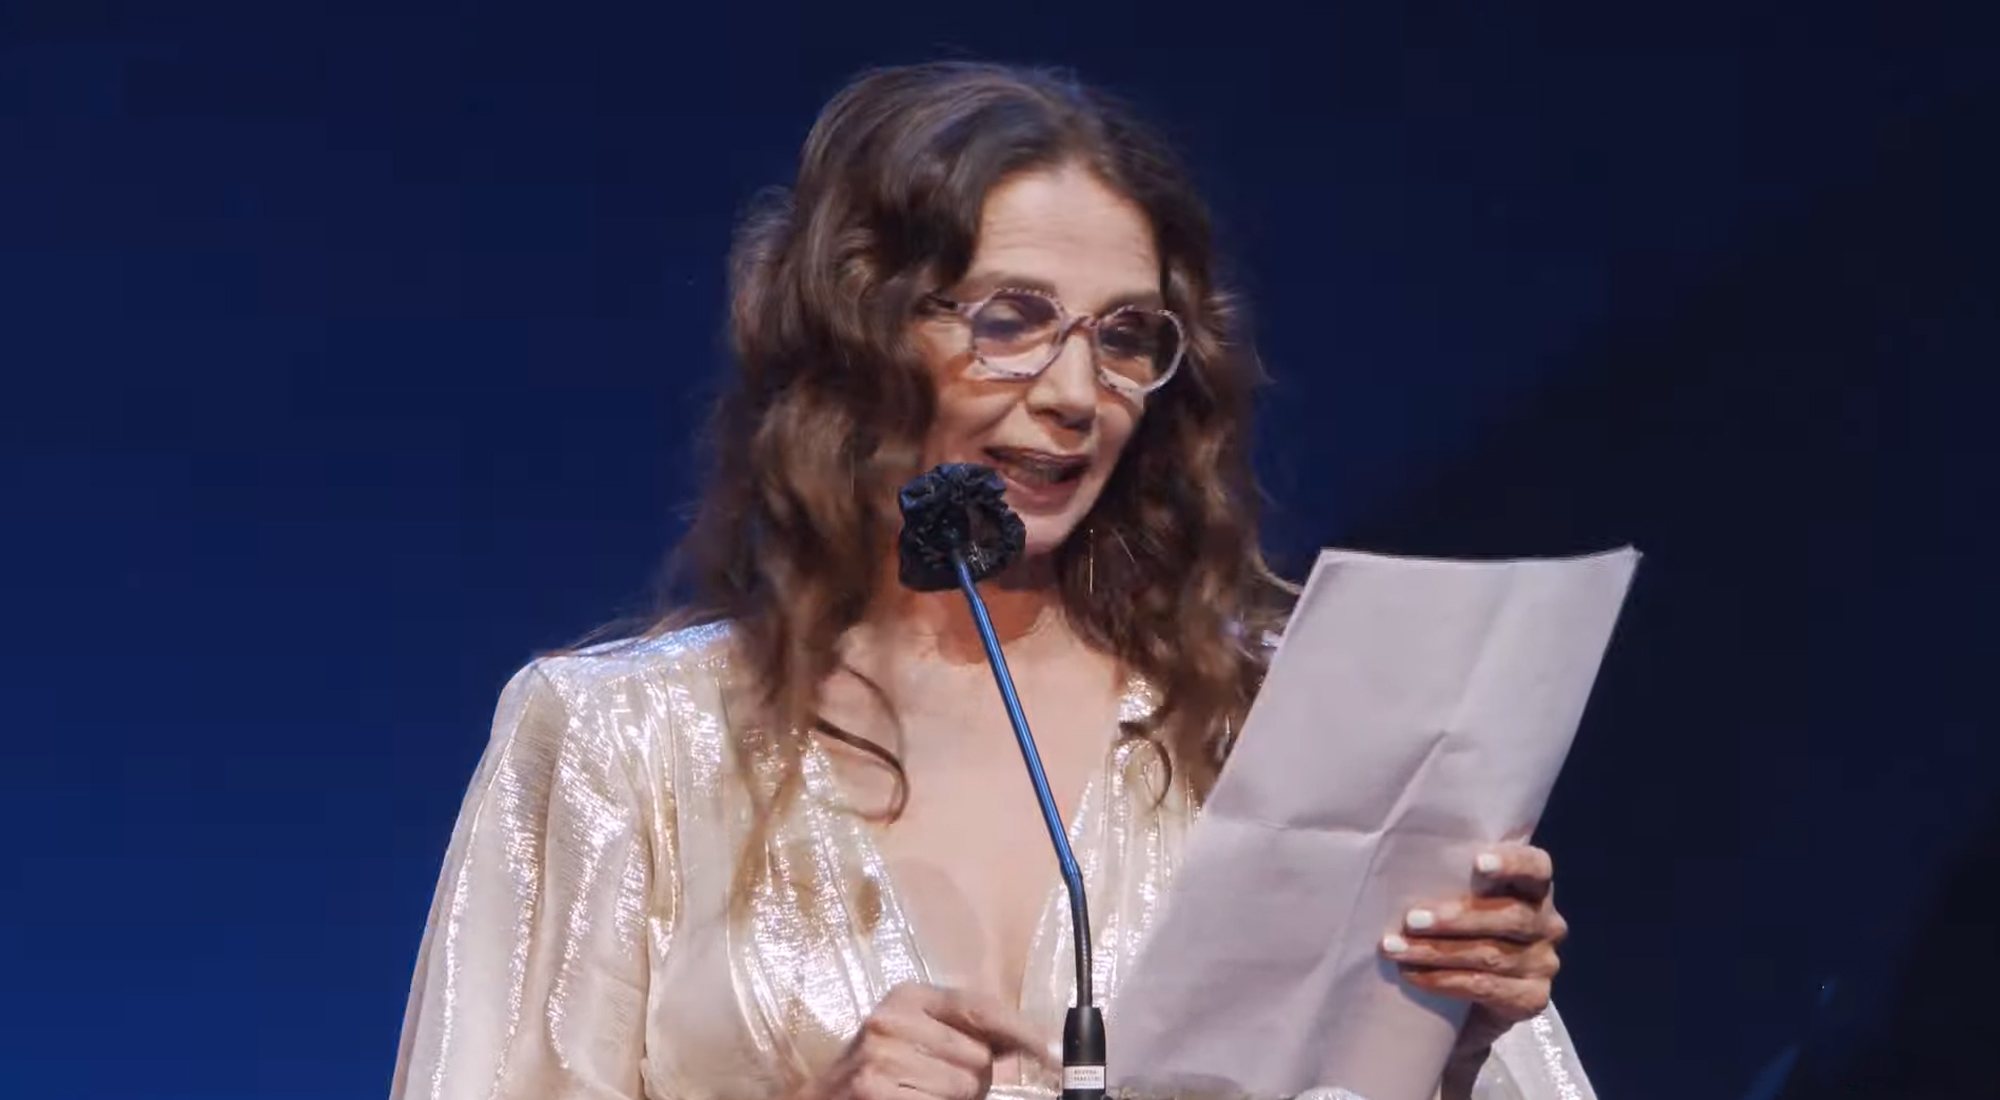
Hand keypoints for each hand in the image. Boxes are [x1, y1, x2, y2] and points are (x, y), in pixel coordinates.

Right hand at [789, 982, 1055, 1099]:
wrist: (822, 1098)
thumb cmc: (879, 1067)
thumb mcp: (917, 1036)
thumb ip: (968, 1036)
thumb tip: (1029, 1048)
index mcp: (910, 996)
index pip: (981, 1007)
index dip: (1024, 1032)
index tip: (1055, 1055)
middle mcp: (893, 1017)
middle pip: (978, 1056)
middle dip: (976, 1078)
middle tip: (943, 1083)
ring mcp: (880, 1054)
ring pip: (964, 1087)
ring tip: (922, 1094)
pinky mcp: (873, 1088)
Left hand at [1379, 844, 1566, 1069]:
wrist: (1475, 998)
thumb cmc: (1461, 930)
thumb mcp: (1463, 901)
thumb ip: (1453, 885)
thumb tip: (1402, 871)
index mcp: (1534, 888)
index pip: (1536, 867)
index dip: (1512, 863)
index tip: (1478, 862)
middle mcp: (1548, 924)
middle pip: (1510, 916)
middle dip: (1456, 918)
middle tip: (1411, 920)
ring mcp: (1544, 963)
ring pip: (1491, 955)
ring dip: (1436, 952)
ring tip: (1396, 949)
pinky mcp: (1532, 998)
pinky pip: (1484, 987)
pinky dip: (1443, 981)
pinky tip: (1413, 975)